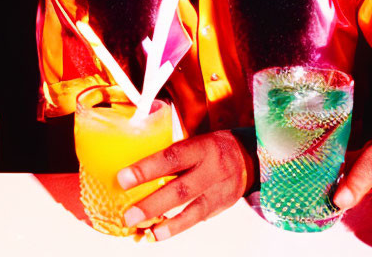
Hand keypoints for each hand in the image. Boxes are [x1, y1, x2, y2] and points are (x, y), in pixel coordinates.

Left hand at [117, 129, 254, 239]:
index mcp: (200, 147)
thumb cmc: (210, 146)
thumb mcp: (195, 137)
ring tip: (144, 232)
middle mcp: (211, 170)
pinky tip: (158, 233)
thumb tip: (131, 149)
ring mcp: (217, 191)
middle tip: (129, 215)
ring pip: (191, 210)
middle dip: (152, 205)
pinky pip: (197, 219)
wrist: (249, 158)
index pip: (171, 157)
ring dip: (166, 224)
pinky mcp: (219, 207)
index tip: (123, 179)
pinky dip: (177, 227)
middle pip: (180, 189)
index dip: (147, 169)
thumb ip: (170, 149)